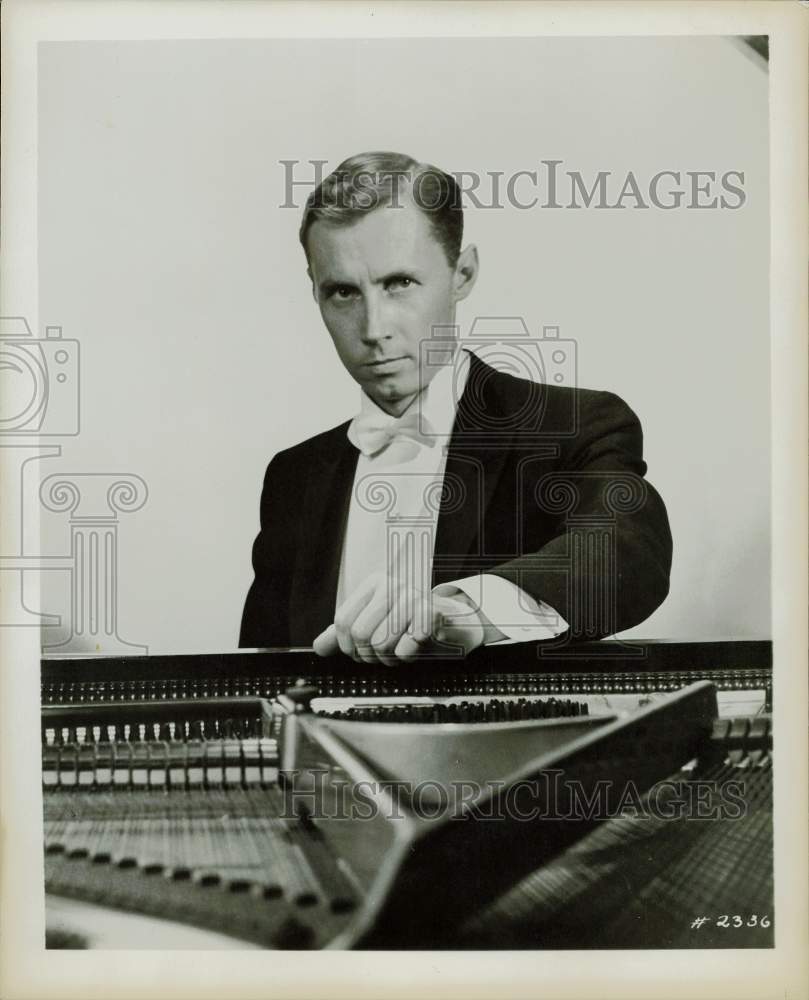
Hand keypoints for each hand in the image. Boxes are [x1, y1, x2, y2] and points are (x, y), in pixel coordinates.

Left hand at [312, 571, 486, 663]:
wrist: (453, 623)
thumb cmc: (411, 624)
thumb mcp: (375, 625)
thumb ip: (344, 635)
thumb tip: (319, 647)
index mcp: (374, 583)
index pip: (343, 621)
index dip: (347, 646)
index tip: (359, 651)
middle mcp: (392, 585)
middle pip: (360, 634)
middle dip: (369, 655)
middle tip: (382, 654)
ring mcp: (413, 596)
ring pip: (381, 643)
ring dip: (389, 659)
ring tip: (398, 651)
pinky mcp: (431, 613)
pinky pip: (406, 648)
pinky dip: (408, 657)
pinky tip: (414, 648)